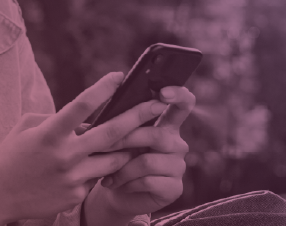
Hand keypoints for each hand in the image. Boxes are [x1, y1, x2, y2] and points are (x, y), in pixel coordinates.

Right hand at [0, 71, 171, 223]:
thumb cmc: (12, 156)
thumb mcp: (27, 128)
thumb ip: (56, 119)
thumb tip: (86, 118)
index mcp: (49, 133)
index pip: (81, 105)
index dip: (102, 89)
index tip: (119, 76)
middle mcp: (64, 155)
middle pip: (111, 133)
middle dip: (138, 117)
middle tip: (157, 106)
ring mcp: (72, 178)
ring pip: (113, 159)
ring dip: (127, 148)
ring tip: (137, 138)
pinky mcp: (75, 195)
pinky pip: (96, 179)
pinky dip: (96, 171)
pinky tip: (87, 169)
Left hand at [84, 85, 195, 223]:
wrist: (117, 194)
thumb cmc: (116, 159)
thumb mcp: (119, 137)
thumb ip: (122, 122)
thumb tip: (111, 113)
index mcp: (166, 125)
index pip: (183, 104)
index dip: (178, 95)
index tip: (163, 93)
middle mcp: (177, 144)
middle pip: (157, 135)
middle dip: (126, 140)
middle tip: (102, 147)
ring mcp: (178, 166)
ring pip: (148, 161)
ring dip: (122, 168)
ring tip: (106, 173)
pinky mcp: (174, 188)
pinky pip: (148, 181)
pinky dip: (127, 183)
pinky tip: (116, 184)